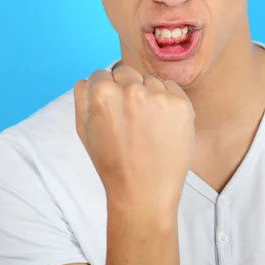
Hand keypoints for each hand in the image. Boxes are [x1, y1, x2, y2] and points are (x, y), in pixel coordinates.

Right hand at [74, 64, 195, 215]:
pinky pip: (171, 88)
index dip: (103, 91)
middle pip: (126, 73)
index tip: (110, 108)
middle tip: (129, 117)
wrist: (145, 192)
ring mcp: (160, 96)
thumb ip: (82, 97)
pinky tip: (162, 124)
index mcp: (103, 93)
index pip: (101, 74)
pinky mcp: (182, 104)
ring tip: (146, 124)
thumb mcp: (83, 130)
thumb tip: (90, 79)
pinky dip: (167, 101)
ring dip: (147, 94)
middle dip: (125, 89)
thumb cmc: (112, 163)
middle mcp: (132, 89)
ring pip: (149, 80)